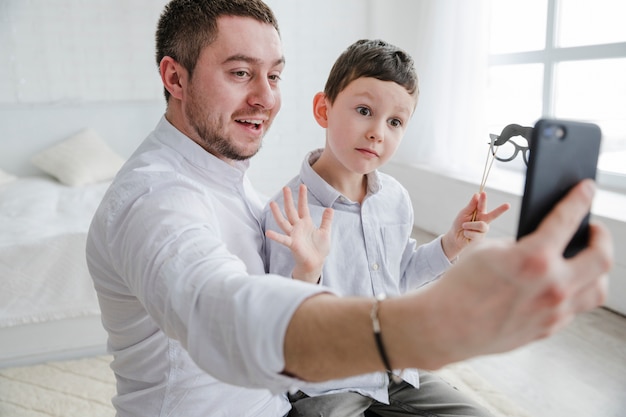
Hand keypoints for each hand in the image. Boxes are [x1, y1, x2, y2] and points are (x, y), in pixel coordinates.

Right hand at [266, 184, 333, 282]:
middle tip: (285, 188)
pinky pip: (282, 239)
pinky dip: (275, 236)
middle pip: (291, 211)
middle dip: (289, 200)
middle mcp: (298, 227)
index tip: (302, 185)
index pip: (303, 207)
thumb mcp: (325, 232)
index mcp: (306, 223)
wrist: (316, 263)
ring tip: (272, 203)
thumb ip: (326, 220)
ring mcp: (293, 235)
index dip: (302, 197)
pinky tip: (268, 232)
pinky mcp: (292, 244)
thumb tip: (330, 208)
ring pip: (283, 222)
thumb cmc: (319, 249)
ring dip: (277, 213)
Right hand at [385, 180, 612, 369]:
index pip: (568, 219)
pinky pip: (575, 306)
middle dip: (602, 237)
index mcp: (534, 259)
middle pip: (602, 258)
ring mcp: (554, 312)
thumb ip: (524, 245)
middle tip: (593, 229)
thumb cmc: (460, 285)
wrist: (445, 326)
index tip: (587, 189)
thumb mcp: (489, 250)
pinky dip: (574, 289)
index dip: (581, 199)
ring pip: (598, 288)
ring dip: (596, 269)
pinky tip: (562, 281)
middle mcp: (552, 287)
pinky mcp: (548, 329)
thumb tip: (546, 244)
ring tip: (585, 259)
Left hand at [441, 192, 509, 259]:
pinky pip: (474, 233)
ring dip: (469, 225)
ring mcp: (483, 230)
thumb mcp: (464, 213)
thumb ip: (471, 205)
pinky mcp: (481, 237)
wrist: (455, 237)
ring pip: (481, 225)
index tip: (483, 192)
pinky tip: (465, 234)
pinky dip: (467, 232)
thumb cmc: (460, 223)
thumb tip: (476, 194)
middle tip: (508, 205)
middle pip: (493, 215)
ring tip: (464, 226)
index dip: (483, 199)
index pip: (482, 205)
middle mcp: (484, 220)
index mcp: (479, 212)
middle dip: (501, 210)